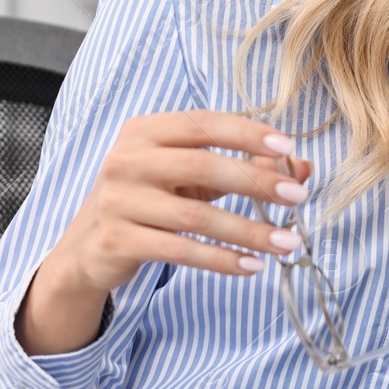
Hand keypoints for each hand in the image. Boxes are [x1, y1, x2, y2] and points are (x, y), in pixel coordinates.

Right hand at [18, 110, 311, 355]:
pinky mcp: (117, 241)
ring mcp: (118, 202)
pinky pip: (180, 251)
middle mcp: (126, 160)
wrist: (86, 247)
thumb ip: (242, 166)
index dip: (246, 134)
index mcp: (145, 131)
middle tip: (297, 197)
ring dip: (248, 231)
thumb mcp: (190, 177)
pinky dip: (221, 260)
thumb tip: (302, 169)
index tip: (287, 148)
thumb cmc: (149, 201)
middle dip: (256, 182)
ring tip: (287, 242)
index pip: (202, 123)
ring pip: (195, 217)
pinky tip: (253, 265)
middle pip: (202, 166)